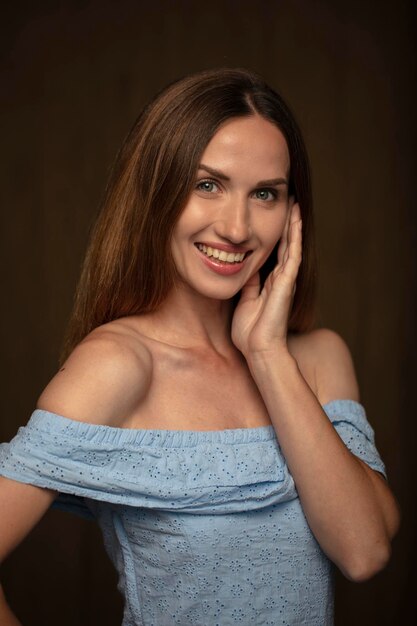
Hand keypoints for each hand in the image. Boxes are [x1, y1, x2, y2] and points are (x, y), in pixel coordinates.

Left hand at [231, 200, 301, 358]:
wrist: (258, 350)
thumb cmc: (250, 332)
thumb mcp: (244, 301)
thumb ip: (248, 284)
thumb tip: (244, 266)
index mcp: (270, 283)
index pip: (274, 253)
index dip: (275, 235)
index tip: (275, 216)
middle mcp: (281, 279)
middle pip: (286, 245)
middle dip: (287, 224)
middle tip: (290, 202)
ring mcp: (286, 280)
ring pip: (292, 245)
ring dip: (294, 224)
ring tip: (296, 203)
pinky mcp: (287, 282)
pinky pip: (292, 254)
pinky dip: (294, 237)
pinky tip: (296, 221)